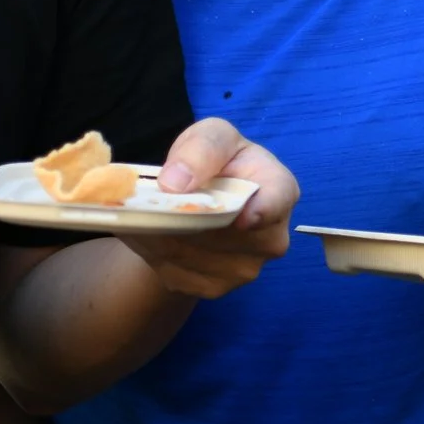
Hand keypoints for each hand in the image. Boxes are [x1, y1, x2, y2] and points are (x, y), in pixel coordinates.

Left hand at [117, 118, 295, 297]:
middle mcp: (270, 237)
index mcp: (279, 189)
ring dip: (160, 233)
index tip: (241, 218)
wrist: (203, 201)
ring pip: (190, 253)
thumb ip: (201, 148)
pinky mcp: (214, 287)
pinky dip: (154, 251)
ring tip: (144, 210)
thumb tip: (175, 183)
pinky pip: (175, 270)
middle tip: (150, 198)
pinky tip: (150, 231)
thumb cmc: (215, 160)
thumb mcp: (211, 136)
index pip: (277, 201)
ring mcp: (244, 269)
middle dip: (183, 216)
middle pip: (222, 233)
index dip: (262, 212)